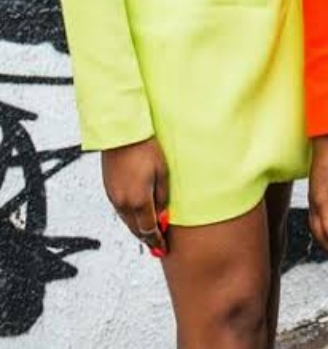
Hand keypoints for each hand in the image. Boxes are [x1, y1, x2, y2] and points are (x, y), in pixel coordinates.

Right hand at [102, 137, 168, 254]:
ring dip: (138, 228)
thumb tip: (163, 215)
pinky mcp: (109, 189)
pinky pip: (121, 210)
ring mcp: (114, 197)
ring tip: (148, 232)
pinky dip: (130, 217)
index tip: (163, 248)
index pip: (149, 230)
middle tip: (157, 245)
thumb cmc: (146, 149)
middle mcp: (124, 204)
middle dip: (147, 238)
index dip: (157, 240)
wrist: (121, 134)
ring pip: (127, 221)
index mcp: (139, 201)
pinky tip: (137, 214)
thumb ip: (163, 197)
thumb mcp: (162, 173)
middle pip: (136, 230)